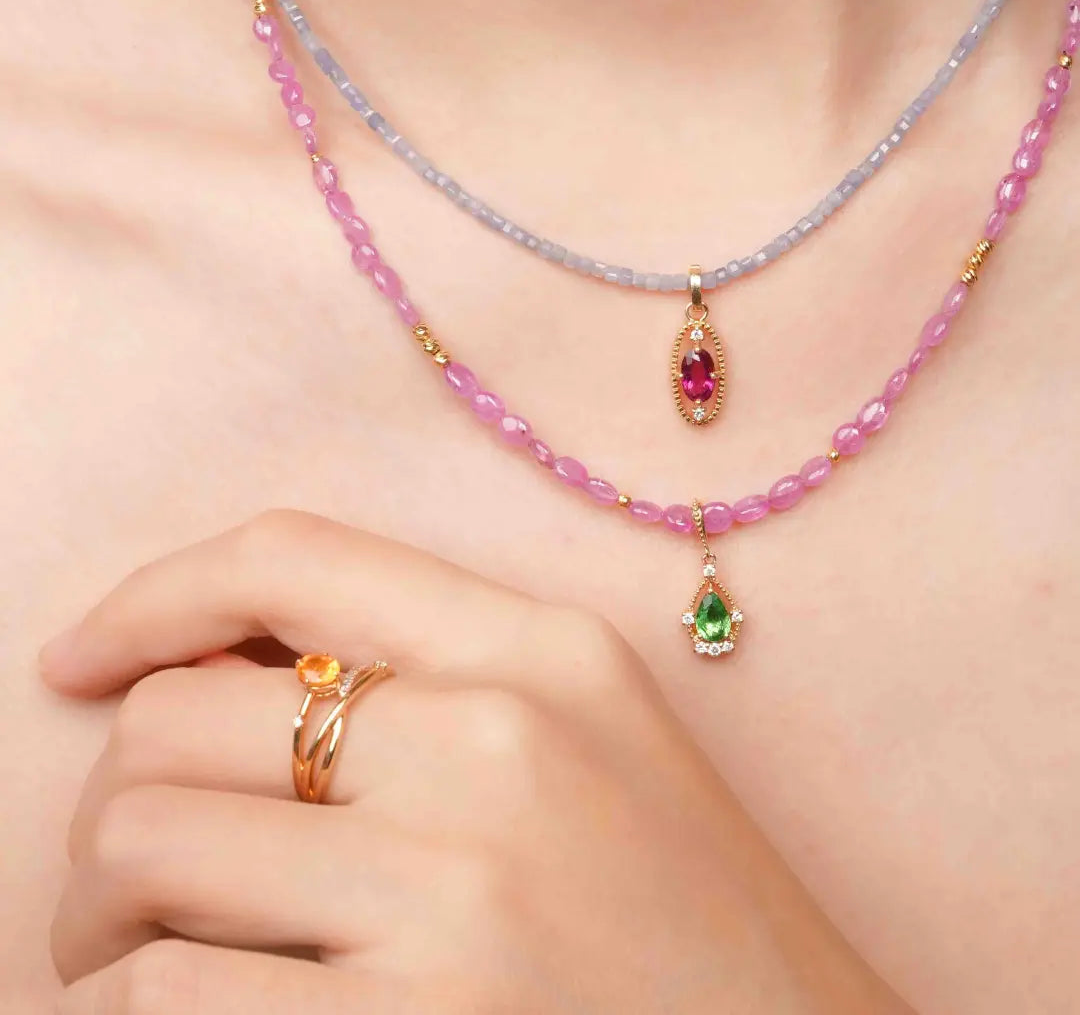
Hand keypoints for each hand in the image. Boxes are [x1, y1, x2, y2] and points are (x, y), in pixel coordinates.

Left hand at [43, 511, 908, 1013]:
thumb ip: (434, 680)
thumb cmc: (686, 923)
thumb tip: (210, 677)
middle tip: (125, 889)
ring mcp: (458, 897)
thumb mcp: (591, 742)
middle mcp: (498, 746)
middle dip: (112, 805)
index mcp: (546, 651)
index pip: (290, 554)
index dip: (153, 594)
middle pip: (179, 720)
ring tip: (140, 968)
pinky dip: (138, 1012)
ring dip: (101, 923)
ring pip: (143, 854)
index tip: (77, 659)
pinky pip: (166, 1002)